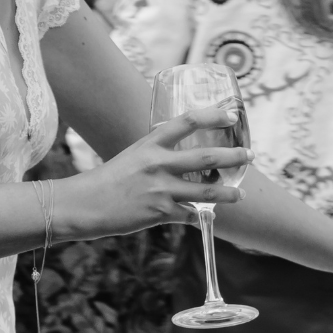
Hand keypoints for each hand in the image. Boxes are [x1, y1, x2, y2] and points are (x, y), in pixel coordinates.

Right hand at [69, 106, 250, 237]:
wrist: (83, 205)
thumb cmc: (106, 181)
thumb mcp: (132, 157)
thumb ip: (157, 156)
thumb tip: (181, 162)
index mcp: (149, 144)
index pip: (187, 121)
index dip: (213, 116)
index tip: (232, 115)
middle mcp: (157, 164)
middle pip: (206, 158)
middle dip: (233, 157)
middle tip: (250, 155)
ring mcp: (160, 189)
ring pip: (206, 191)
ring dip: (228, 194)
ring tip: (241, 195)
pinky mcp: (159, 213)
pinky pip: (190, 216)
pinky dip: (200, 217)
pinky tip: (206, 218)